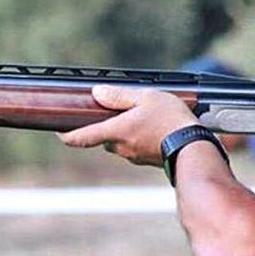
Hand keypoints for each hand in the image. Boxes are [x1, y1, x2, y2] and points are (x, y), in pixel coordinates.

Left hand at [58, 85, 198, 166]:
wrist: (194, 147)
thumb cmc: (171, 121)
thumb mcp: (146, 98)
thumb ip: (120, 96)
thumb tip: (98, 94)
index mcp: (115, 132)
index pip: (81, 138)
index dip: (66, 135)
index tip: (59, 132)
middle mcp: (121, 148)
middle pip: (105, 137)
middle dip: (109, 126)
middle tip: (123, 112)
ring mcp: (135, 157)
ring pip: (122, 143)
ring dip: (128, 133)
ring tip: (147, 119)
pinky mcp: (148, 161)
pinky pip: (137, 149)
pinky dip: (141, 140)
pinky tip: (158, 130)